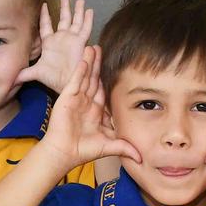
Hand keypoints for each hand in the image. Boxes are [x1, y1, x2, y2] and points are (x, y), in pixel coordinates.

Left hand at [17, 0, 93, 91]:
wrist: (67, 84)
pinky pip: (85, 29)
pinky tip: (88, 10)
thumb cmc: (52, 79)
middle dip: (65, 7)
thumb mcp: (34, 73)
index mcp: (50, 43)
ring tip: (79, 0)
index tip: (43, 4)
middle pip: (63, 19)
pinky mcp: (81, 43)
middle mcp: (62, 39)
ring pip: (75, 21)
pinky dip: (87, 20)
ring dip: (77, 10)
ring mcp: (72, 40)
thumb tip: (9, 79)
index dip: (45, 15)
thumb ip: (23, 73)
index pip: (46, 25)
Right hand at [40, 46, 140, 170]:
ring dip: (90, 62)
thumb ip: (125, 147)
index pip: (104, 91)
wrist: (65, 153)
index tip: (115, 67)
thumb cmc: (84, 150)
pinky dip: (81, 70)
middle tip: (102, 49)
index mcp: (96, 111)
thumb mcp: (110, 146)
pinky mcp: (68, 98)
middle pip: (95, 80)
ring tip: (93, 47)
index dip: (108, 79)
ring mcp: (77, 99)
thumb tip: (141, 159)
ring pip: (86, 76)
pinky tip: (86, 59)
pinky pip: (76, 81)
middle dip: (98, 65)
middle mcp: (86, 103)